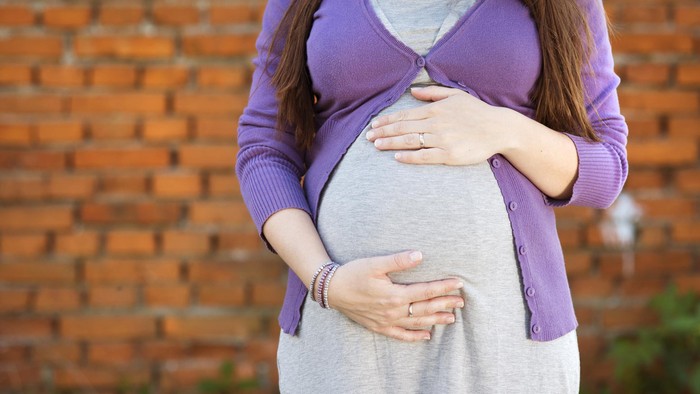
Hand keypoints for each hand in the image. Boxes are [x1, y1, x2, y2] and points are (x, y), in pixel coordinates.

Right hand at [325, 250, 464, 341]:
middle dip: (445, 304)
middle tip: (462, 302)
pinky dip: (415, 337)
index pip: (426, 291)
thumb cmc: (353, 273)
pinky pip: (401, 335)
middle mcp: (393, 311)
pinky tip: (427, 336)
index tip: (459, 283)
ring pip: (417, 323)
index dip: (444, 287)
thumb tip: (419, 255)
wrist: (331, 290)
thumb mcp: (374, 264)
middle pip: (425, 308)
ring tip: (452, 319)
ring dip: (435, 320)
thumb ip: (398, 261)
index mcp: (395, 294)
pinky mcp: (379, 327)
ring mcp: (386, 321)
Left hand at [365, 85, 514, 165]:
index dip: (387, 121)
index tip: (373, 125)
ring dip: (390, 143)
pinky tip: (397, 157)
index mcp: (435, 109)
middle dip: (383, 132)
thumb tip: (412, 92)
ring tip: (376, 145)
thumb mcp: (455, 95)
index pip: (405, 115)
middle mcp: (436, 123)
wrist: (499, 128)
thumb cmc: (477, 112)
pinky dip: (410, 156)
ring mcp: (442, 139)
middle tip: (367, 137)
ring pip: (410, 141)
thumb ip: (432, 93)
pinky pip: (425, 156)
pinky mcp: (449, 155)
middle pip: (403, 128)